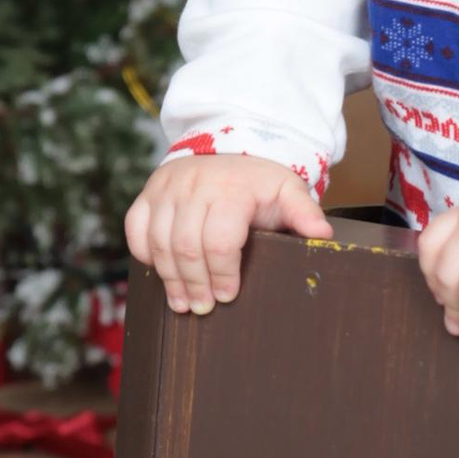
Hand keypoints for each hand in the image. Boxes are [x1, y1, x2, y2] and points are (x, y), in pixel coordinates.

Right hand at [126, 148, 330, 315]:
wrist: (229, 149)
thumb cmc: (259, 181)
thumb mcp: (288, 191)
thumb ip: (304, 214)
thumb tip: (323, 237)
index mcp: (231, 189)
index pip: (220, 240)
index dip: (222, 274)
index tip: (227, 296)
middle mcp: (194, 185)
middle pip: (186, 246)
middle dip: (195, 284)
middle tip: (202, 308)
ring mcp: (167, 188)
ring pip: (158, 241)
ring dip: (169, 278)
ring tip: (181, 303)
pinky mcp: (148, 193)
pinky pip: (135, 228)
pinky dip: (144, 253)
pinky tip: (160, 273)